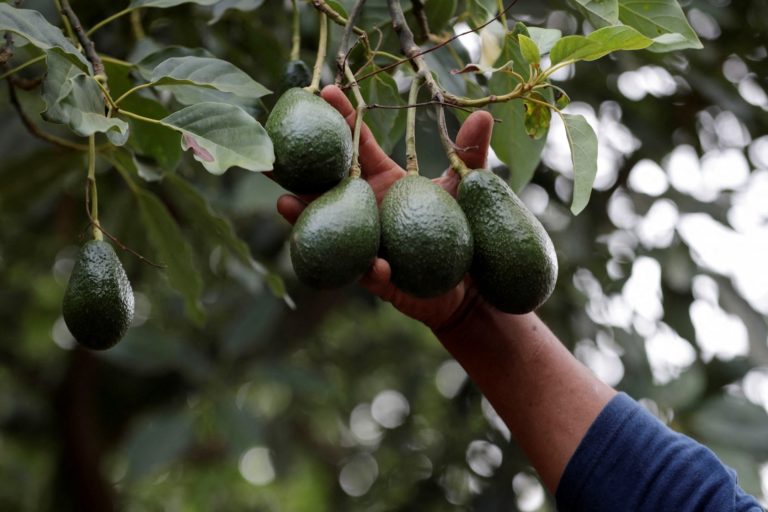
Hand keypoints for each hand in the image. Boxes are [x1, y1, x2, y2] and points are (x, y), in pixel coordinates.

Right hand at [276, 85, 493, 329]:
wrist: (468, 286)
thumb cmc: (464, 231)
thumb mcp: (464, 188)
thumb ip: (469, 153)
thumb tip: (484, 115)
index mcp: (384, 181)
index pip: (357, 145)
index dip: (342, 119)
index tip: (324, 92)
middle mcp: (368, 209)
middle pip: (326, 184)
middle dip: (297, 166)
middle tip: (271, 148)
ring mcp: (367, 242)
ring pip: (329, 227)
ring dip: (306, 216)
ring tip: (285, 203)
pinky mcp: (379, 277)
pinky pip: (368, 272)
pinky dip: (372, 269)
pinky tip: (376, 265)